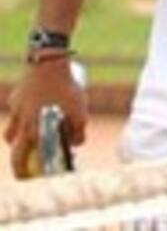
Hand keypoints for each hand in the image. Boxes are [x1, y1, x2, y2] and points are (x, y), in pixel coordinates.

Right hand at [5, 60, 86, 178]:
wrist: (47, 63)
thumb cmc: (66, 89)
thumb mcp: (80, 111)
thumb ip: (79, 131)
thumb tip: (76, 145)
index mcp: (33, 131)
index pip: (23, 160)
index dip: (26, 171)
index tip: (30, 177)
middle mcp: (21, 124)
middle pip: (14, 150)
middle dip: (18, 164)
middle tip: (24, 169)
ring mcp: (16, 110)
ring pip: (11, 132)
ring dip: (18, 139)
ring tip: (28, 140)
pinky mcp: (15, 97)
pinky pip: (17, 110)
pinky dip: (23, 115)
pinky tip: (34, 110)